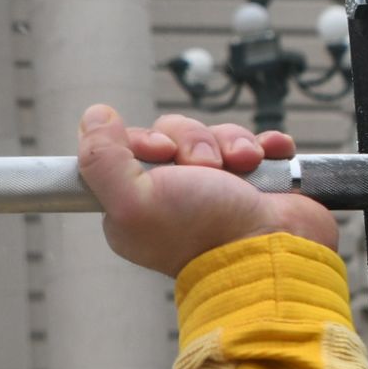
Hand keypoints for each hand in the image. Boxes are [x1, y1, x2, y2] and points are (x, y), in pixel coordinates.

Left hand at [79, 105, 338, 278]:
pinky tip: (265, 158)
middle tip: (208, 169)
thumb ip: (101, 159)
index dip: (147, 140)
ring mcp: (215, 188)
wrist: (274, 251)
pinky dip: (263, 147)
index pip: (130, 146)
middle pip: (174, 134)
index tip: (161, 154)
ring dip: (232, 143)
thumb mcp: (134, 201)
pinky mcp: (253, 182)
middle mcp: (173, 195)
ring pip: (214, 135)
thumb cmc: (204, 233)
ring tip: (243, 165)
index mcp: (137, 204)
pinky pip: (253, 142)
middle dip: (195, 142)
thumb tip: (93, 117)